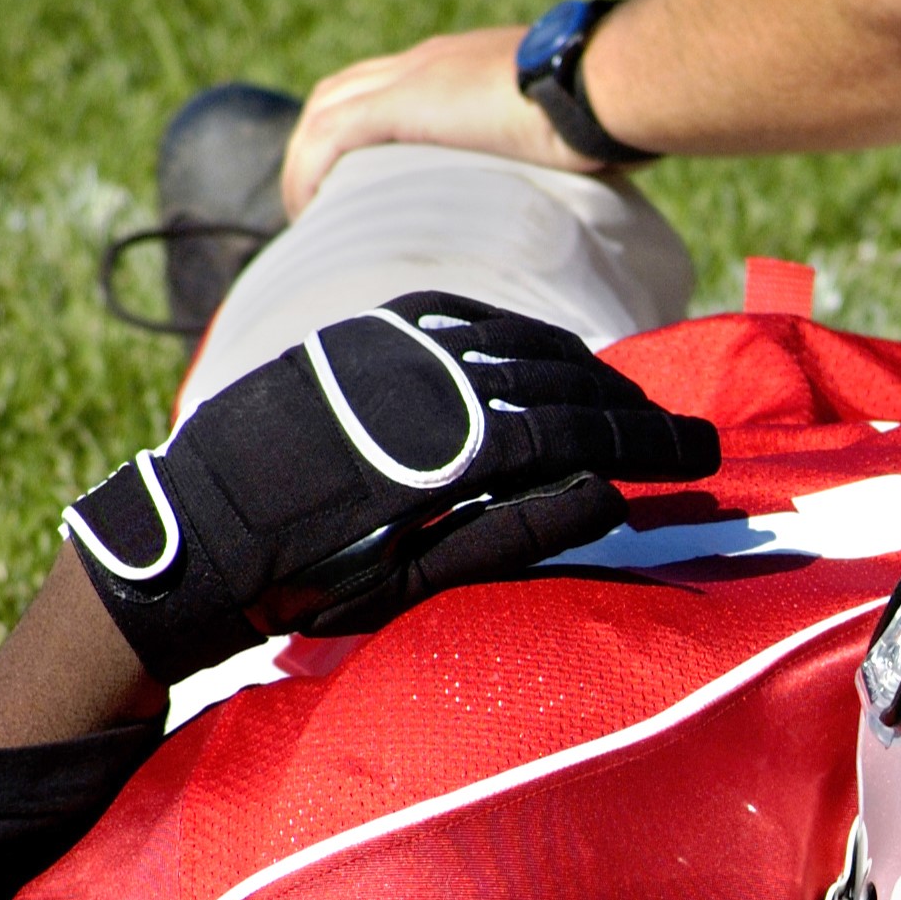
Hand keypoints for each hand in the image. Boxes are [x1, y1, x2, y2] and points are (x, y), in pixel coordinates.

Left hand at [61, 291, 720, 683]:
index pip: (582, 430)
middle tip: (685, 436)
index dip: (651, 442)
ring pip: (517, 343)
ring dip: (583, 371)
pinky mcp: (362, 333)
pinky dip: (517, 336)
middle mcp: (427, 377)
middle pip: (562, 379)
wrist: (194, 532)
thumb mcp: (417, 578)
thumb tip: (612, 495)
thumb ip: (516, 533)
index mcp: (449, 444)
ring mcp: (392, 344)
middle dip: (632, 407)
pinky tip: (544, 354)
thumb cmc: (306, 582)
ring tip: (626, 403)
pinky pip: (462, 317)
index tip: (706, 454)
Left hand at [280, 27, 603, 217]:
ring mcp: (415, 76)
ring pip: (326, 110)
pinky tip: (307, 207)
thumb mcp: (573, 134)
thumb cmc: (615, 111)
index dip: (364, 125)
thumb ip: (554, 155)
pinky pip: (331, 135)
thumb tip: (582, 201)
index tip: (361, 179)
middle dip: (319, 144)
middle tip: (319, 202)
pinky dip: (308, 168)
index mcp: (469, 64)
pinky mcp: (406, 103)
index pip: (394, 83)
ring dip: (305, 161)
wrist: (609, 82)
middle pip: (343, 90)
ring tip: (306, 216)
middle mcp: (431, 60)